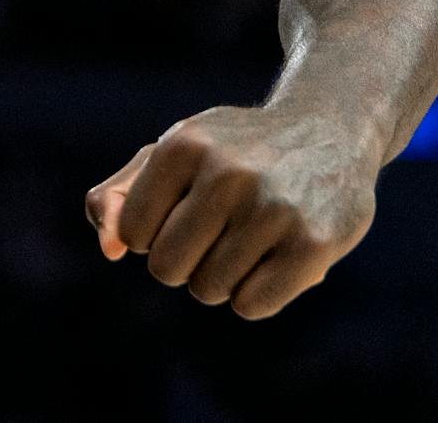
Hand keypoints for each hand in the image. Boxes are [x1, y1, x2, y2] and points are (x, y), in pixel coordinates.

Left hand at [85, 102, 378, 318]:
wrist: (328, 130)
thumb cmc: (231, 151)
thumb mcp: (170, 153)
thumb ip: (119, 197)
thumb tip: (109, 250)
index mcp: (182, 146)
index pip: (133, 233)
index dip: (153, 233)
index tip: (181, 209)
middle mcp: (227, 173)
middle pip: (167, 268)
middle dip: (183, 261)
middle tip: (216, 230)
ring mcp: (272, 208)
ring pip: (209, 289)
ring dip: (221, 277)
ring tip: (249, 239)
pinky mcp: (313, 243)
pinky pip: (252, 306)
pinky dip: (254, 296)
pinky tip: (273, 260)